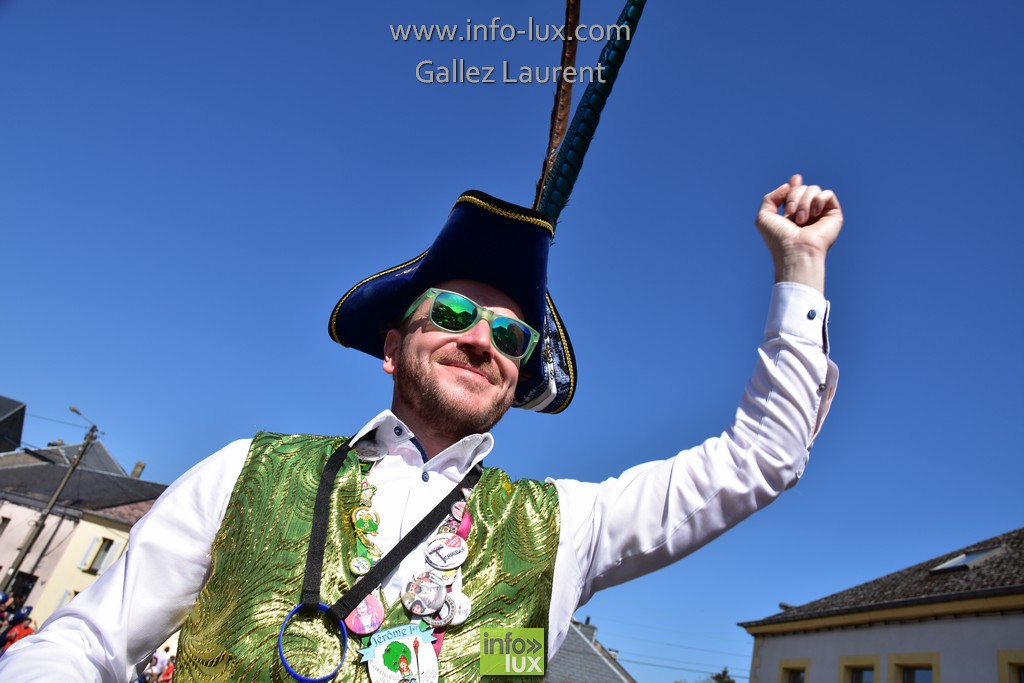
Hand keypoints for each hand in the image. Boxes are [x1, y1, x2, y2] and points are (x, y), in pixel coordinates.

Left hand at [755, 174, 842, 293]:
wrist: (795, 250)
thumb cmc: (779, 238)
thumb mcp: (764, 216)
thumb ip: (770, 197)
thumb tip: (788, 185)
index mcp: (793, 213)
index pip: (796, 191)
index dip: (795, 184)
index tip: (795, 179)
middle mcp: (807, 212)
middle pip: (802, 187)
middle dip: (793, 197)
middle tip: (790, 214)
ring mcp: (821, 213)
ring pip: (814, 189)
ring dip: (804, 202)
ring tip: (801, 220)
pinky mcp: (833, 214)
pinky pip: (828, 194)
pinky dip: (818, 200)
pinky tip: (814, 213)